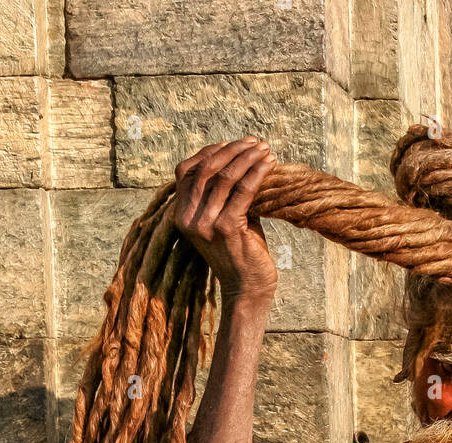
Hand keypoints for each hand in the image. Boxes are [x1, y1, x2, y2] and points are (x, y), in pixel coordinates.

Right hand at [173, 138, 278, 304]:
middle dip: (232, 150)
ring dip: (247, 158)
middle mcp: (189, 218)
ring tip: (265, 150)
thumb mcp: (223, 219)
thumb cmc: (240, 253)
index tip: (236, 144)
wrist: (247, 291)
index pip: (188, 169)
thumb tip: (238, 159)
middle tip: (255, 142)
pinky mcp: (228, 228)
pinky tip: (270, 164)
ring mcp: (206, 224)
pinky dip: (257, 172)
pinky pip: (243, 190)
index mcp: (181, 214)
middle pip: (207, 168)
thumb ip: (222, 194)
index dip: (211, 151)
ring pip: (225, 176)